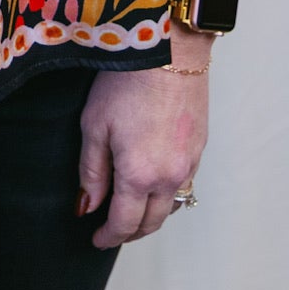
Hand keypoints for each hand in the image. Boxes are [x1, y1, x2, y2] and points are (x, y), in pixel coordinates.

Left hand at [77, 51, 210, 247]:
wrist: (169, 50)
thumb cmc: (127, 81)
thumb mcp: (95, 125)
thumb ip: (91, 172)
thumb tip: (87, 206)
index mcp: (140, 175)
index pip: (124, 223)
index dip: (109, 237)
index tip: (96, 239)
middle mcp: (170, 176)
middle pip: (151, 222)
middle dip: (130, 233)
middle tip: (113, 231)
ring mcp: (190, 163)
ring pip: (171, 206)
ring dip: (151, 215)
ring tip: (132, 210)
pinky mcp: (201, 148)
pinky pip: (185, 184)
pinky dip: (167, 193)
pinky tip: (154, 183)